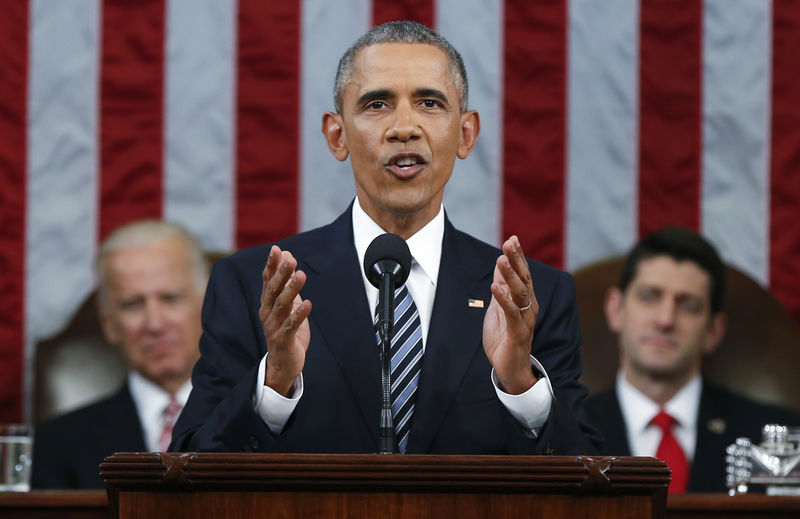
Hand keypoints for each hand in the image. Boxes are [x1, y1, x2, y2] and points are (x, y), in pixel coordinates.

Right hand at [260, 245, 311, 396]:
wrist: (282, 364)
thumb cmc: (285, 330)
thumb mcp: (286, 304)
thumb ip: (286, 283)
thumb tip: (288, 256)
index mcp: (267, 303)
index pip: (267, 280)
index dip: (271, 265)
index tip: (276, 249)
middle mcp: (267, 313)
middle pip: (273, 290)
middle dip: (281, 274)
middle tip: (291, 260)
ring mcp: (273, 327)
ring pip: (282, 306)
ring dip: (291, 290)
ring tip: (301, 275)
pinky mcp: (283, 340)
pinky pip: (291, 326)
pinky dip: (299, 314)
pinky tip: (308, 303)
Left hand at [482, 235, 538, 393]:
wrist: (510, 368)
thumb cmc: (504, 337)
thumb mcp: (499, 306)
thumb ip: (501, 285)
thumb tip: (500, 263)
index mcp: (525, 300)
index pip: (523, 274)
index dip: (518, 256)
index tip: (512, 238)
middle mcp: (529, 307)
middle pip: (524, 279)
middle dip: (517, 260)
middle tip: (509, 242)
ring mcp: (525, 320)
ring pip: (520, 294)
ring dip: (510, 275)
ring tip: (501, 260)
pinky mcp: (518, 333)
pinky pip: (512, 313)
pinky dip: (504, 299)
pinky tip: (496, 287)